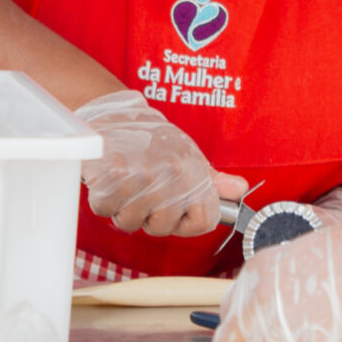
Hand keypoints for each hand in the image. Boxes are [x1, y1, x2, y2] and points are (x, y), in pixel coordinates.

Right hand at [71, 90, 247, 236]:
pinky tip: (107, 179)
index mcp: (194, 170)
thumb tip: (240, 189)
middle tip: (141, 190)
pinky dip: (101, 199)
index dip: (185, 222)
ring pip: (130, 222)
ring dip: (122, 208)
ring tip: (124, 182)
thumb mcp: (187, 154)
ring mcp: (141, 176)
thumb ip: (212, 179)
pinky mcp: (110, 177)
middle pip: (162, 227)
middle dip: (148, 216)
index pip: (204, 221)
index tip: (173, 211)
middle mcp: (172, 174)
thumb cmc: (148, 138)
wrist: (111, 114)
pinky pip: (105, 209)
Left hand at [215, 190, 341, 341]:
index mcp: (254, 274)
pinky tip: (334, 334)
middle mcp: (255, 303)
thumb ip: (275, 291)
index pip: (226, 314)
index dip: (245, 327)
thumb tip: (267, 324)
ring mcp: (274, 330)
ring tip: (317, 333)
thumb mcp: (299, 262)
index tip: (259, 332)